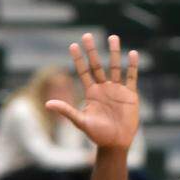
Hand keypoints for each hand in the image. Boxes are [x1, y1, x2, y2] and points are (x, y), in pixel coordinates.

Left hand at [48, 33, 139, 149]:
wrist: (116, 143)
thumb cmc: (97, 135)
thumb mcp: (81, 122)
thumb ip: (66, 111)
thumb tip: (47, 104)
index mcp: (91, 93)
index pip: (83, 72)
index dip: (78, 59)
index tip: (73, 45)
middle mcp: (103, 88)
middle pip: (97, 65)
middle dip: (93, 51)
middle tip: (87, 35)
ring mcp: (117, 90)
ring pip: (115, 67)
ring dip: (114, 53)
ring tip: (113, 37)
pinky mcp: (130, 95)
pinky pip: (131, 77)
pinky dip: (132, 66)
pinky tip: (132, 53)